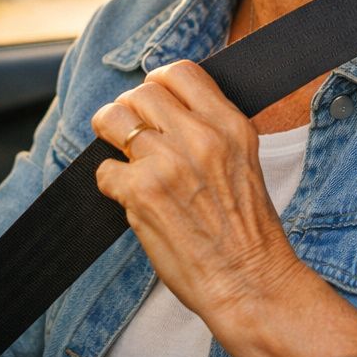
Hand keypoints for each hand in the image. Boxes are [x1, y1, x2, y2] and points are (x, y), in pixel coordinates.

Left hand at [92, 61, 356, 356]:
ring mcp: (168, 162)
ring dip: (110, 139)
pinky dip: (110, 185)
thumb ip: (210, 131)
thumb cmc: (248, 234)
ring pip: (112, 120)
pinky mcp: (142, 192)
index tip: (152, 104)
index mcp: (230, 125)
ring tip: (121, 158)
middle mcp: (200, 137)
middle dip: (129, 112)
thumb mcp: (244, 162)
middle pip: (140, 93)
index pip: (179, 72)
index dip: (157, 84)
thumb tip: (164, 111)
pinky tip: (129, 198)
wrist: (252, 284)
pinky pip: (103, 170)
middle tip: (131, 136)